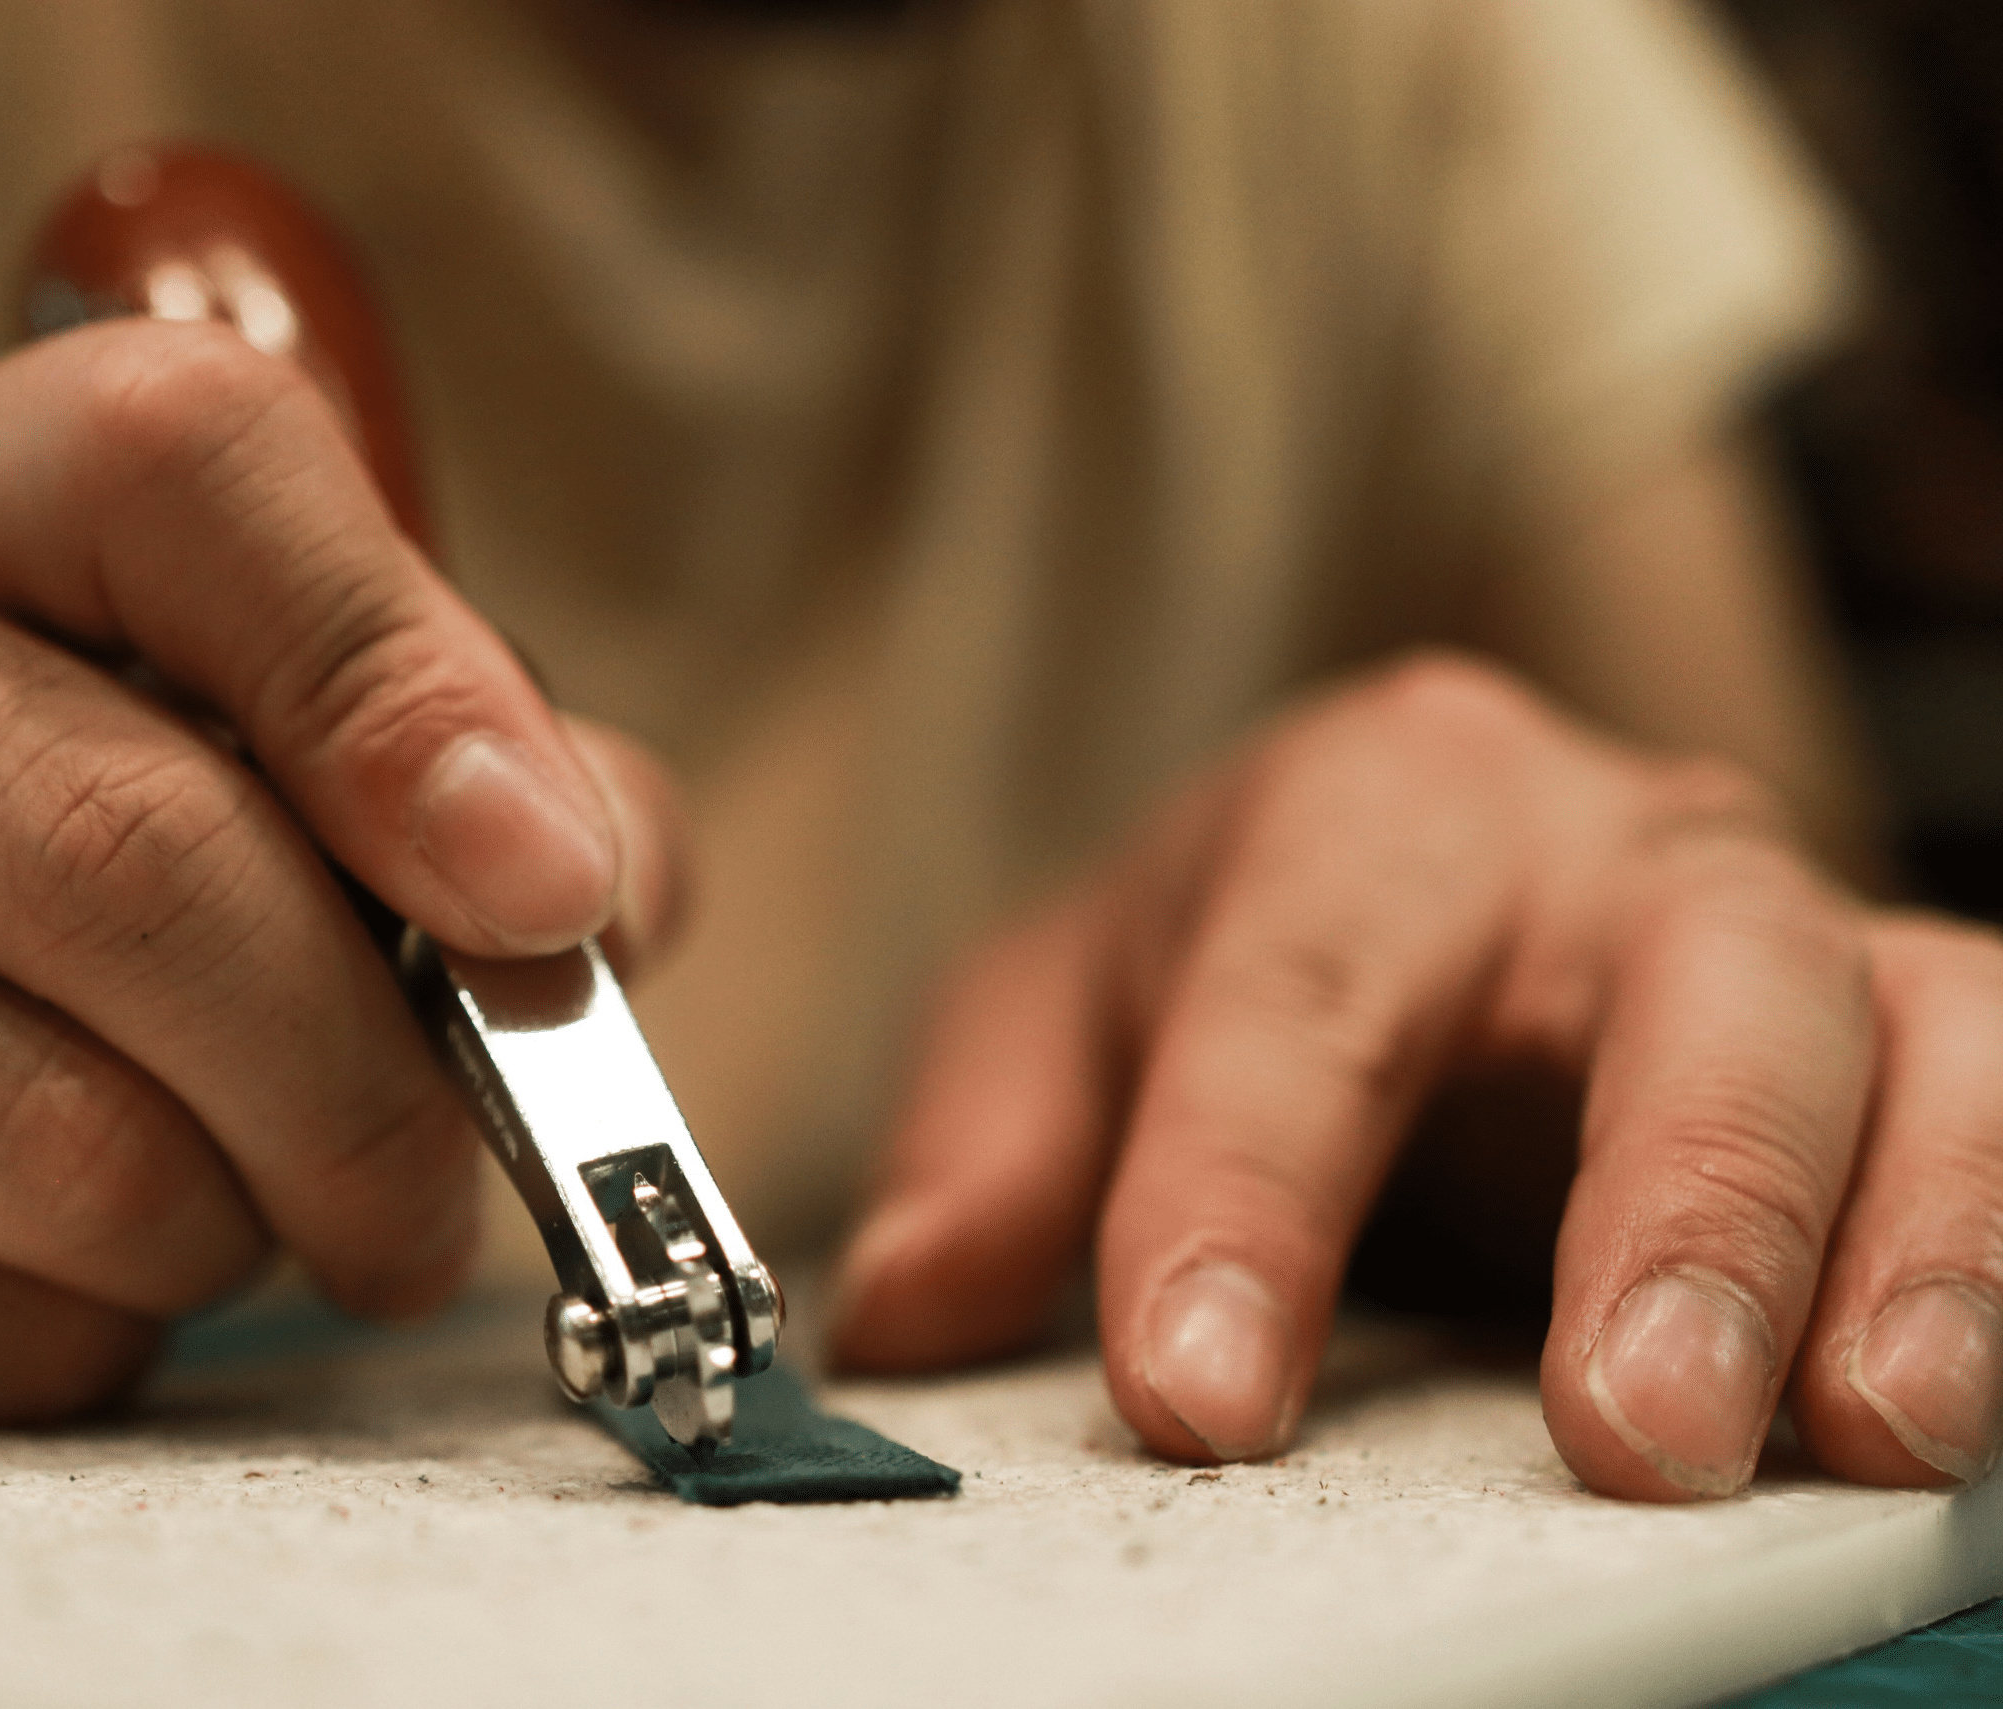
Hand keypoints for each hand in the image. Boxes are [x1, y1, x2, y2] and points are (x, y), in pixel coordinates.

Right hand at [0, 320, 686, 1433]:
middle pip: (137, 862)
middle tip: (435, 1188)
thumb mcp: (233, 726)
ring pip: (63, 1141)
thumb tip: (596, 894)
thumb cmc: (28, 861)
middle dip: (366, 1083)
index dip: (403, 684)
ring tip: (222, 1201)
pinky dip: (75, 1339)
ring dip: (227, 1226)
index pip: (190, 468)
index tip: (547, 888)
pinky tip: (43, 1265)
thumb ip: (461, 767)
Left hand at [832, 652, 2002, 1499]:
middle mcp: (1614, 846)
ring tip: (1865, 1428)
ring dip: (1909, 1238)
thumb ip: (995, 1146)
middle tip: (1625, 1426)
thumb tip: (906, 1311)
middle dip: (1673, 1204)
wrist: (1435, 870)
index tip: (1195, 1386)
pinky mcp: (1927, 1024)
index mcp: (1377, 811)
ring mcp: (1796, 930)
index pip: (1303, 992)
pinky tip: (1954, 1395)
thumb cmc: (1259, 945)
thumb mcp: (1077, 1012)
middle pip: (1685, 980)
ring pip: (1912, 1037)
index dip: (1244, 1193)